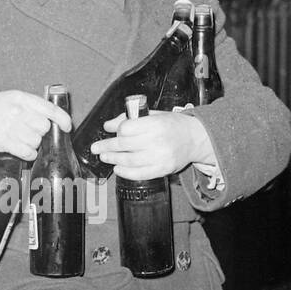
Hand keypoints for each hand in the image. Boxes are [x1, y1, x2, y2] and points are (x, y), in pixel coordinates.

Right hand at [0, 90, 70, 160]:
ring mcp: (11, 127)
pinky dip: (28, 153)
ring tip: (23, 139)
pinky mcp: (5, 142)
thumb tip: (51, 116)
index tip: (67, 127)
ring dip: (33, 143)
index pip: (50, 109)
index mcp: (22, 98)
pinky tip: (22, 149)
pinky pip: (27, 152)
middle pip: (44, 127)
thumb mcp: (12, 97)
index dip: (62, 119)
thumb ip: (31, 105)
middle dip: (40, 132)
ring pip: (36, 141)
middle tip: (31, 131)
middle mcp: (18, 112)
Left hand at [90, 111, 209, 179]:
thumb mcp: (153, 115)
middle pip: (124, 145)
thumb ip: (130, 119)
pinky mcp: (162, 170)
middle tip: (96, 148)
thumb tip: (108, 125)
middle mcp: (157, 141)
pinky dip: (126, 172)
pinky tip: (118, 168)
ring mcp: (160, 157)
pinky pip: (139, 174)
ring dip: (113, 159)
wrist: (195, 139)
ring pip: (129, 160)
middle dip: (107, 147)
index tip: (112, 131)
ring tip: (104, 157)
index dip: (117, 130)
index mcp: (155, 124)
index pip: (127, 128)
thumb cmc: (172, 125)